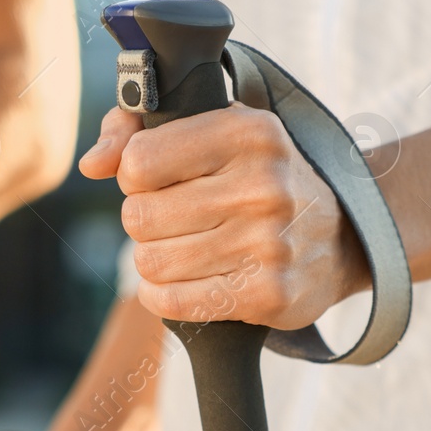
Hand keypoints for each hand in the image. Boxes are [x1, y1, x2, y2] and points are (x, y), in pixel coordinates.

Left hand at [79, 105, 368, 329]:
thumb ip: (136, 129)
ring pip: (150, 262)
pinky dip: (161, 295)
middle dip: (144, 222)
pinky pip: (172, 301)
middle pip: (139, 216)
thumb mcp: (211, 131)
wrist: (339, 241)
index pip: (139, 161)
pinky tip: (182, 282)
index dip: (135, 176)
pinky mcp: (269, 295)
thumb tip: (92, 165)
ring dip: (153, 260)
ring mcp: (270, 243)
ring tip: (182, 249)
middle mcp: (265, 185)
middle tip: (173, 221)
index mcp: (249, 133)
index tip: (158, 181)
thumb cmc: (256, 179)